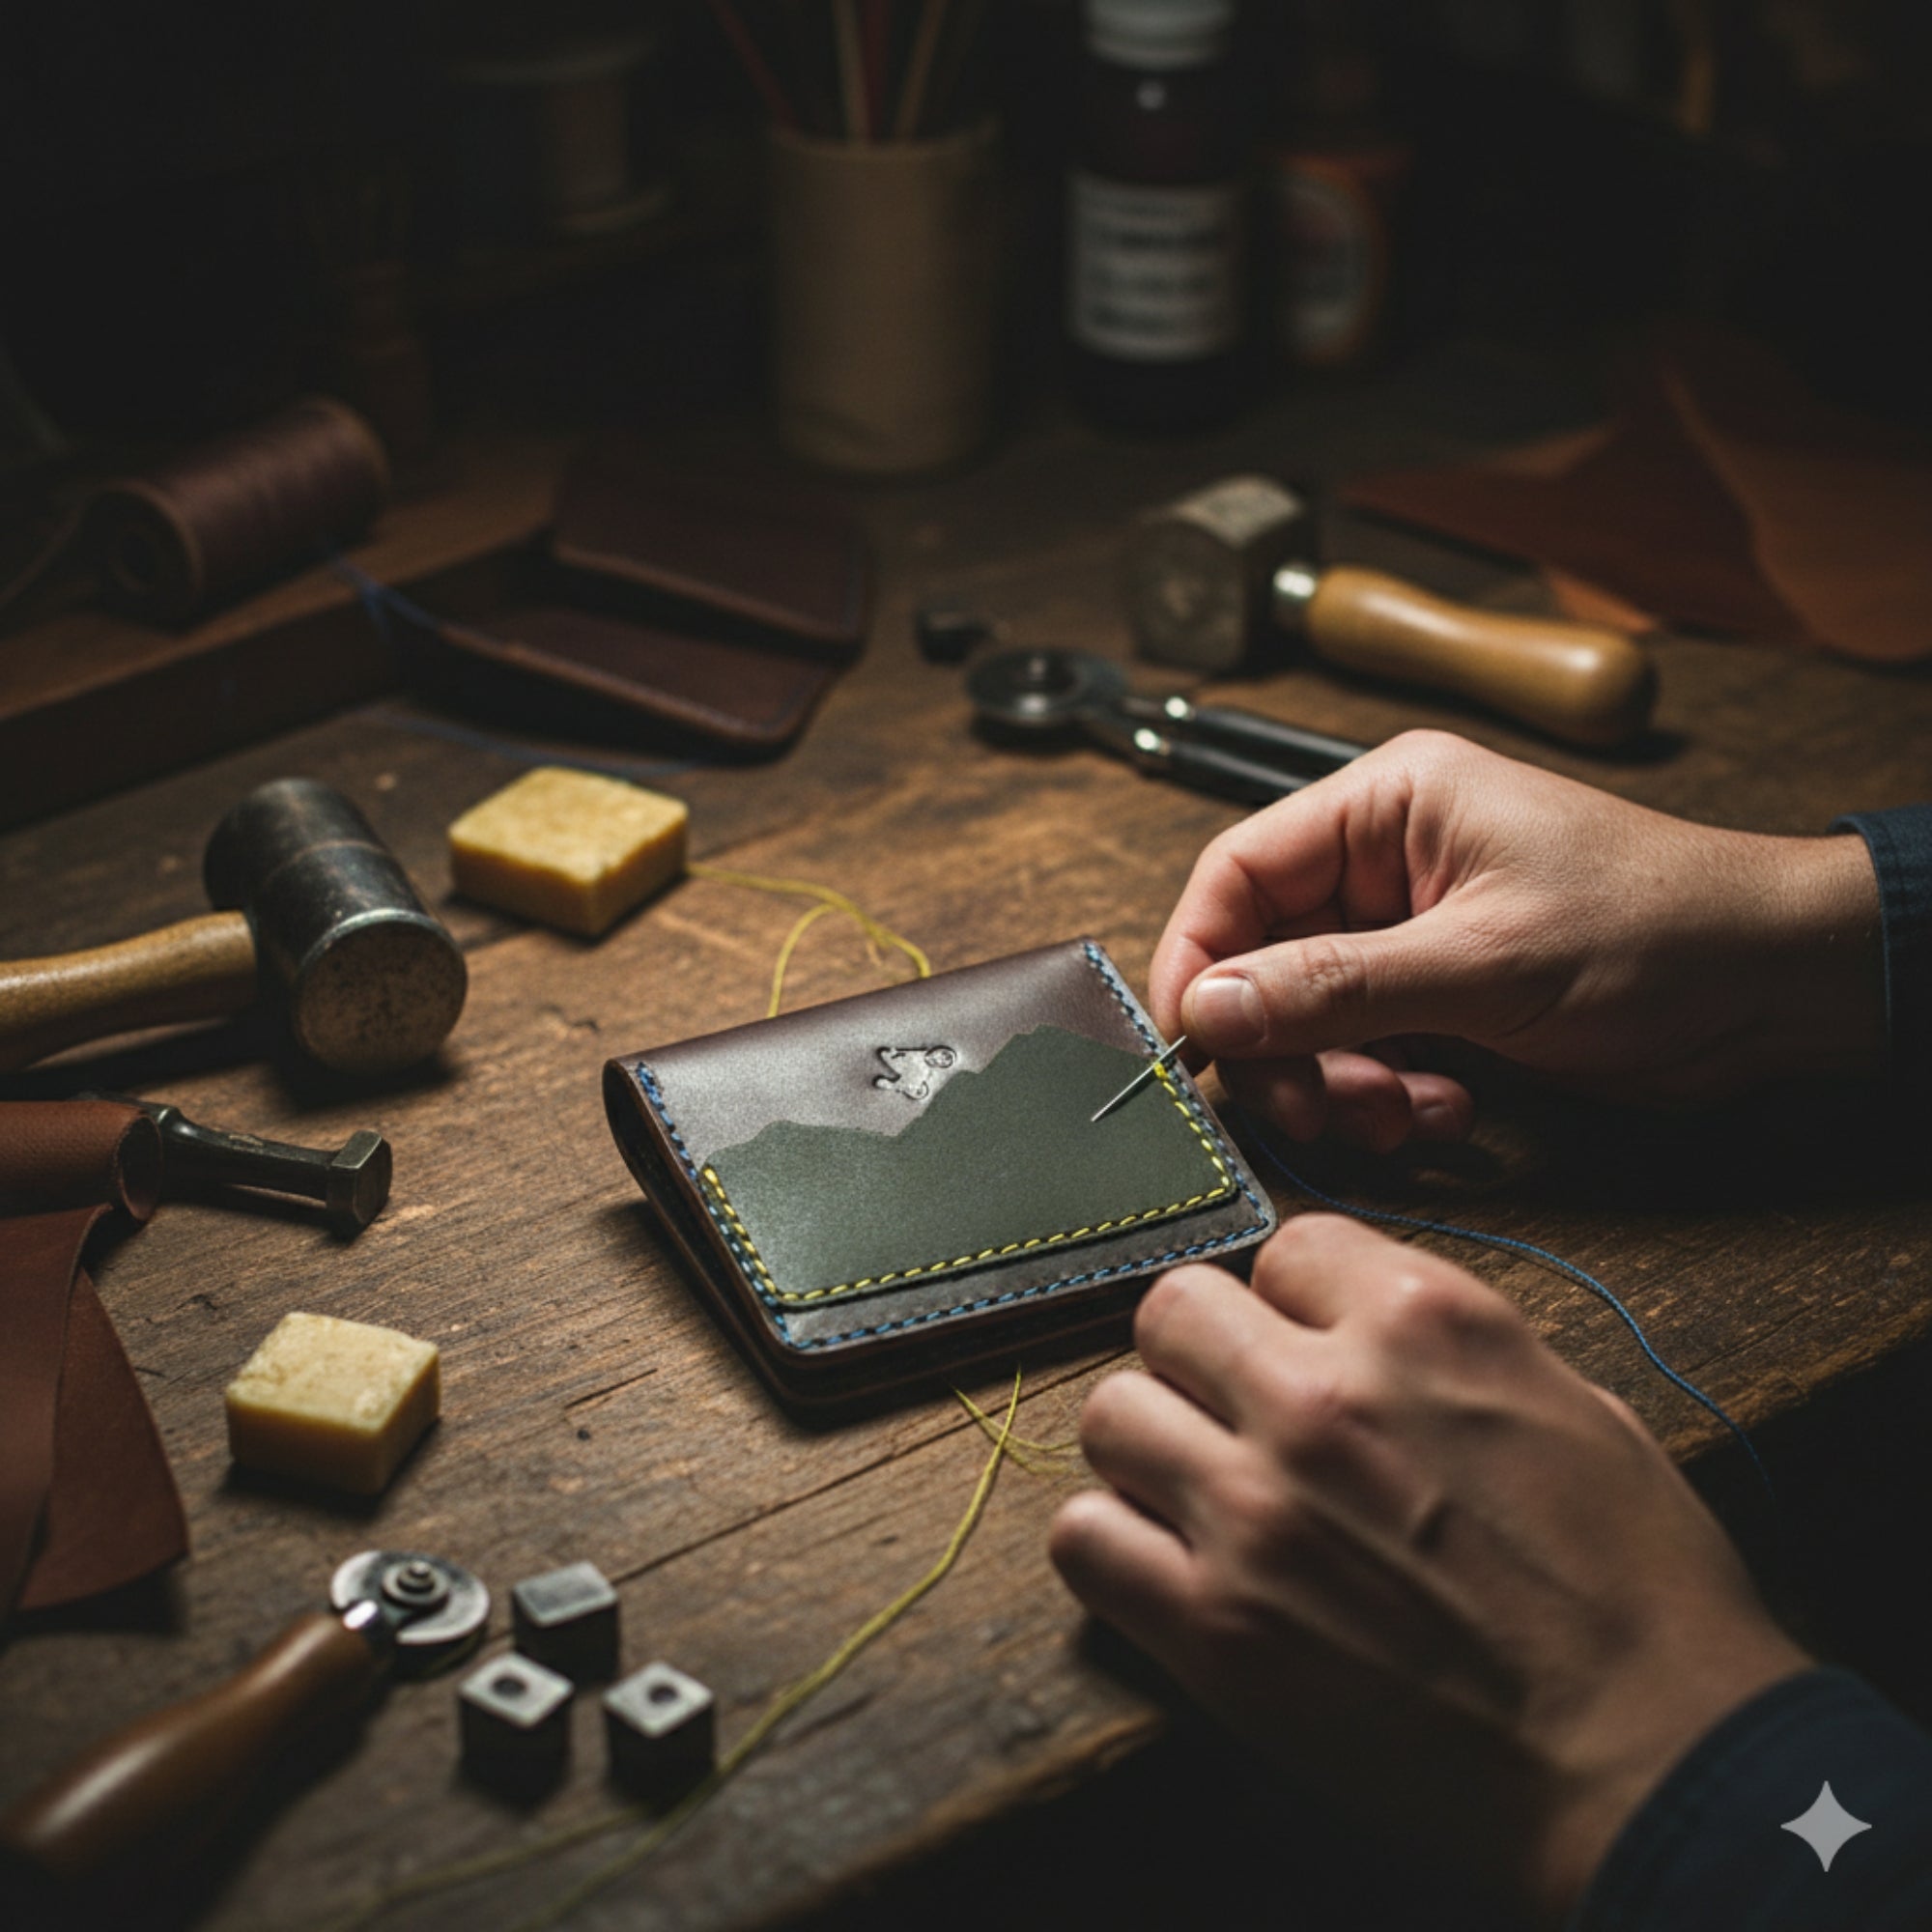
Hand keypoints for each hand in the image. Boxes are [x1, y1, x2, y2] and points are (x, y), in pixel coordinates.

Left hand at [1049, 1217, 1809, 1916]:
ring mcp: (1255, 1509)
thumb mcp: (1570, 1404)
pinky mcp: (1212, 1625)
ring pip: (1109, 1412)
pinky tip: (1170, 1568)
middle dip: (1203, 1354)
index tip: (1316, 1350)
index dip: (1300, 1303)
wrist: (1653, 1764)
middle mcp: (1321, 1396)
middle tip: (1240, 1414)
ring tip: (1204, 1494)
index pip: (1286, 1248)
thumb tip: (1357, 1329)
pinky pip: (1084, 1537)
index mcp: (1422, 1322)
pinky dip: (1115, 1546)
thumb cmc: (1641, 1589)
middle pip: (1171, 1309)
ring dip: (1152, 1446)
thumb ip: (1441, 1346)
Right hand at [1148, 730, 1883, 1150]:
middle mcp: (1388, 861)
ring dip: (1341, 1081)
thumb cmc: (1657, 931)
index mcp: (1388, 804)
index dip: (1199, 957)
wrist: (1778, 988)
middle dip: (1284, 1045)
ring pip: (1312, 1017)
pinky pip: (1369, 1049)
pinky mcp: (1445, 992)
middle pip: (1267, 957)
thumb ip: (1334, 986)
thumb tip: (1210, 1009)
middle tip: (1316, 1109)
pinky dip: (1391, 1091)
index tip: (1192, 1045)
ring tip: (1400, 1116)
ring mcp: (1415, 930)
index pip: (1238, 871)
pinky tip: (1446, 1110)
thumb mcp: (1482, 962)